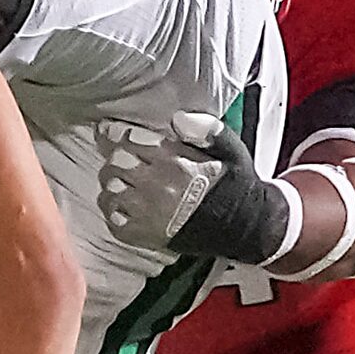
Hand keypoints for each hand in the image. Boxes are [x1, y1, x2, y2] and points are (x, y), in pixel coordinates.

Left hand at [96, 112, 288, 262]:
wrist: (246, 227)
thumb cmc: (234, 183)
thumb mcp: (229, 148)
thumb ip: (205, 128)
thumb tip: (177, 118)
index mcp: (174, 160)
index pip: (129, 140)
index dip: (114, 133)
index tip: (108, 131)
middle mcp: (156, 185)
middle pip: (115, 163)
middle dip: (115, 157)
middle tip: (121, 158)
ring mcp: (147, 213)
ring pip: (109, 190)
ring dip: (113, 183)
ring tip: (123, 182)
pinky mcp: (144, 235)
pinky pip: (113, 219)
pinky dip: (113, 210)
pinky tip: (124, 205)